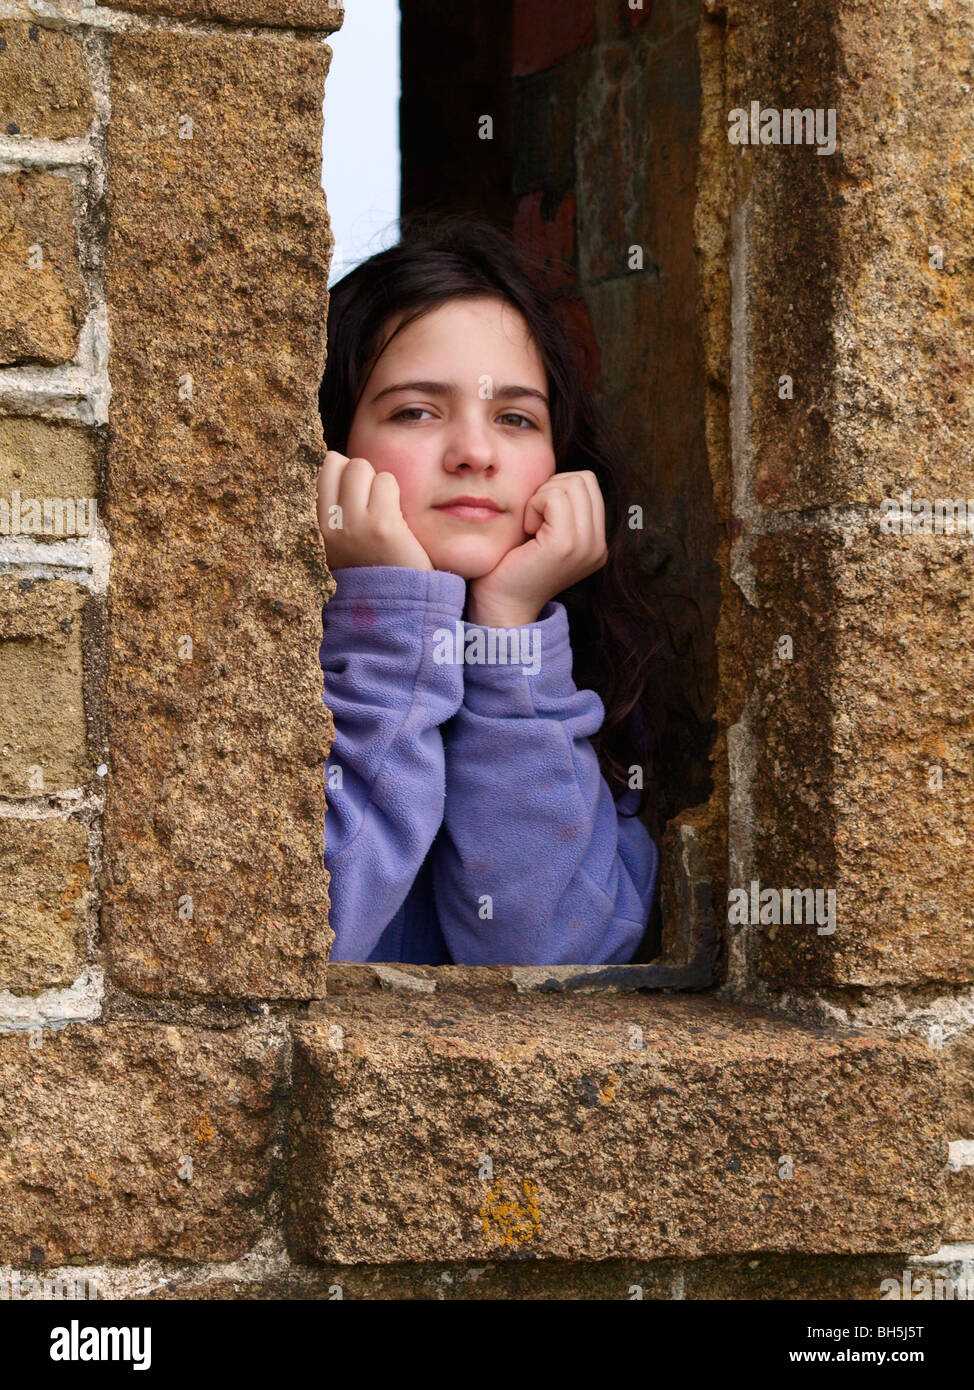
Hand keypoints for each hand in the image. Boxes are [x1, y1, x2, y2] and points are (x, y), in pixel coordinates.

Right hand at [316, 451, 432, 572]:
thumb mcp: (335, 543)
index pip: (315, 470)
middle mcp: (324, 526)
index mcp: (310, 529)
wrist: (395, 605)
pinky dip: (394, 493)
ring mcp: (352, 525)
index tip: (350, 491)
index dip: (338, 472)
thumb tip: (333, 460)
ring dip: (377, 482)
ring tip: (382, 510)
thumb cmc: (368, 568)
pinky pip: (386, 480)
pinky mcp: (381, 525)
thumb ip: (328, 509)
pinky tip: (395, 518)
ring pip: (361, 466)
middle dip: (357, 474)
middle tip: (368, 501)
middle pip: (336, 461)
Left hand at [466, 470, 608, 626]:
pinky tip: (526, 531)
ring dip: (542, 497)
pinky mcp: (565, 544)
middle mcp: (598, 546)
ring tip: (530, 527)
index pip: (588, 484)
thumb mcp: (544, 534)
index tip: (539, 517)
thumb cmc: (512, 567)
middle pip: (584, 479)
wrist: (501, 606)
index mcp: (596, 542)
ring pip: (571, 484)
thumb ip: (560, 509)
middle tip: (533, 520)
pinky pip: (554, 496)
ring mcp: (586, 545)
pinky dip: (533, 505)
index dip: (558, 488)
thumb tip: (557, 475)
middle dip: (551, 489)